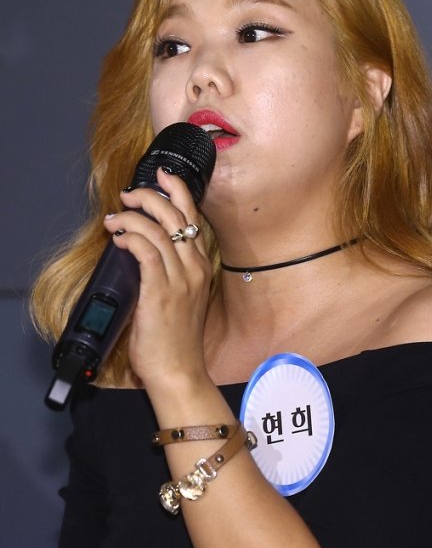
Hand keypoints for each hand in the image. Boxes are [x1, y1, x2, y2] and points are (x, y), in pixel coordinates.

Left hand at [103, 168, 211, 386]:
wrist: (179, 371)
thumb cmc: (177, 340)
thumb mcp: (182, 298)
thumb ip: (169, 271)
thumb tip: (143, 249)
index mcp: (201, 267)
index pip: (192, 218)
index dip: (177, 191)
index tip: (161, 175)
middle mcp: (194, 268)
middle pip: (175, 215)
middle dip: (149, 196)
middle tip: (128, 195)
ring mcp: (179, 279)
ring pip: (157, 229)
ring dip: (131, 217)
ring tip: (114, 219)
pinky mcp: (160, 291)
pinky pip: (145, 251)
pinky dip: (129, 238)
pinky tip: (118, 239)